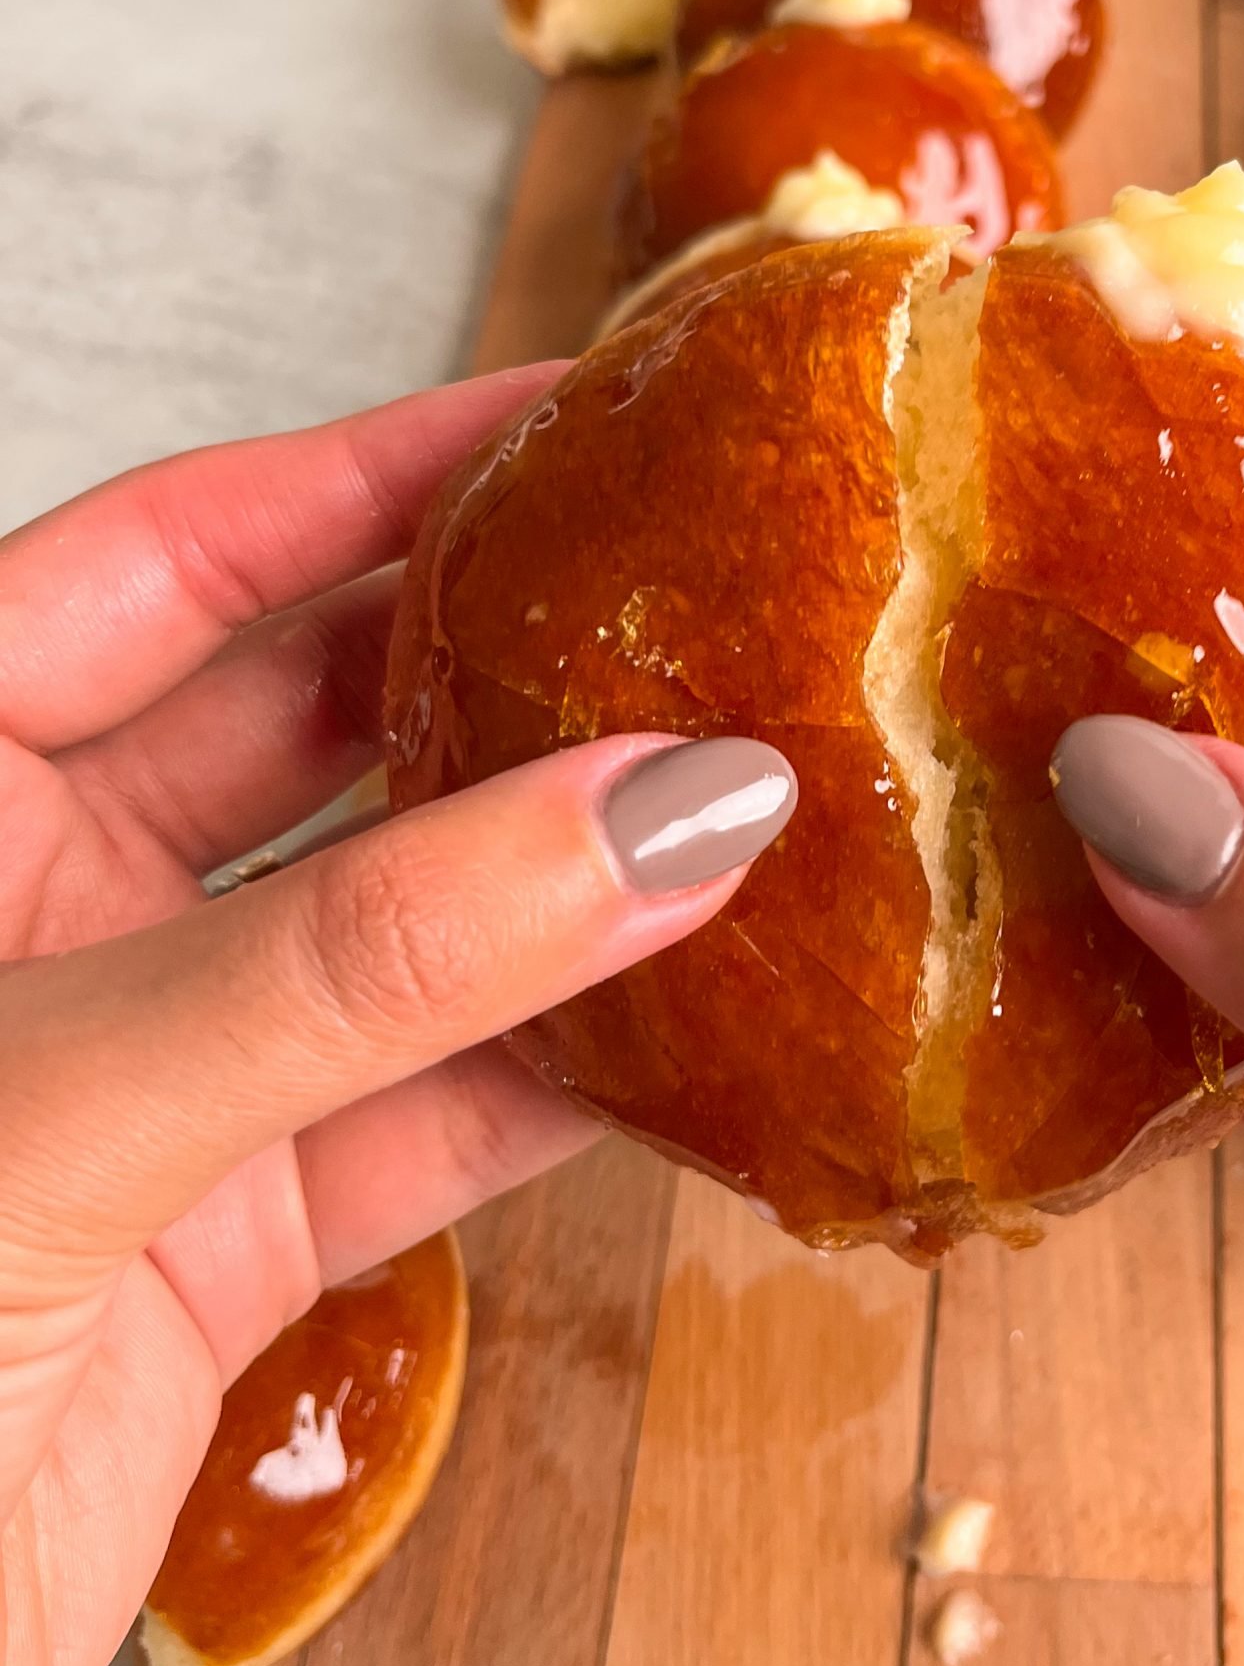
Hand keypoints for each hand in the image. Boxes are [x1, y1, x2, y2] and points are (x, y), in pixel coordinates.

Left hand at [0, 375, 794, 1665]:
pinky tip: (700, 1032)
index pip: (164, 562)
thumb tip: (657, 815)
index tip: (561, 413)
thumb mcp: (59, 1104)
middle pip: (307, 726)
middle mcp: (31, 912)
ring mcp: (134, 1081)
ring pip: (394, 936)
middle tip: (704, 601)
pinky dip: (562, 1084)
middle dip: (507, 669)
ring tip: (749, 801)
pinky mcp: (213, 1253)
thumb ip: (364, 962)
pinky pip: (424, 1124)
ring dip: (567, 887)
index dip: (366, 473)